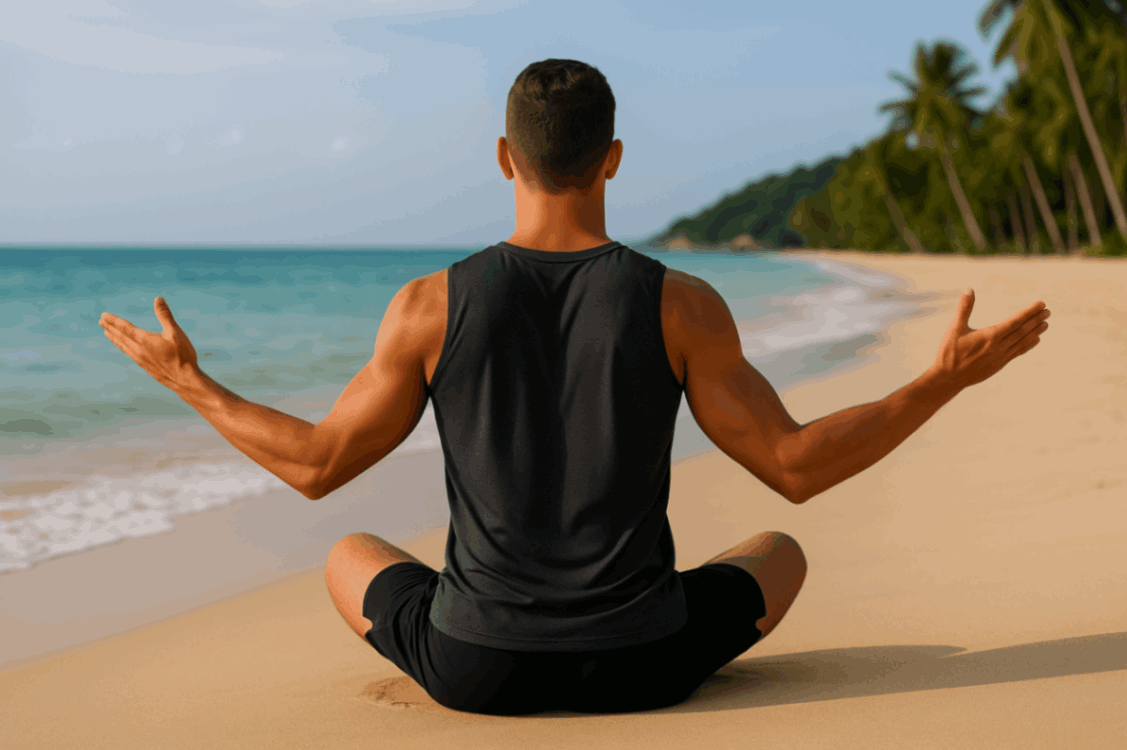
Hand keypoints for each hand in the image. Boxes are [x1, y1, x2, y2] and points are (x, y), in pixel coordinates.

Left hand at [99, 297, 199, 390]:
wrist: (183, 379)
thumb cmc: (182, 355)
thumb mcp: (175, 332)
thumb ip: (165, 315)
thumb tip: (158, 299)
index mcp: (144, 340)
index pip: (124, 327)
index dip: (113, 320)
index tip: (103, 315)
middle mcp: (138, 349)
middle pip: (120, 336)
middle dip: (110, 328)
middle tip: (101, 321)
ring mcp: (140, 359)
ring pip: (123, 346)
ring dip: (114, 338)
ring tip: (107, 333)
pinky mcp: (144, 366)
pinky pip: (128, 353)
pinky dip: (122, 347)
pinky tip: (123, 347)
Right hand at [932, 288, 1049, 390]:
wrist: (948, 378)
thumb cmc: (949, 352)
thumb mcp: (954, 328)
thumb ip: (964, 309)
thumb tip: (969, 289)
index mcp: (990, 337)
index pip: (1015, 321)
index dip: (1029, 312)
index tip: (1041, 304)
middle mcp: (999, 347)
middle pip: (1023, 331)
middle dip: (1036, 319)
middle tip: (1047, 310)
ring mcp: (1001, 357)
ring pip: (1023, 342)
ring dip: (1035, 332)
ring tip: (1046, 323)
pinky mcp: (999, 364)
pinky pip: (1018, 352)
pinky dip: (1028, 345)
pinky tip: (1035, 340)